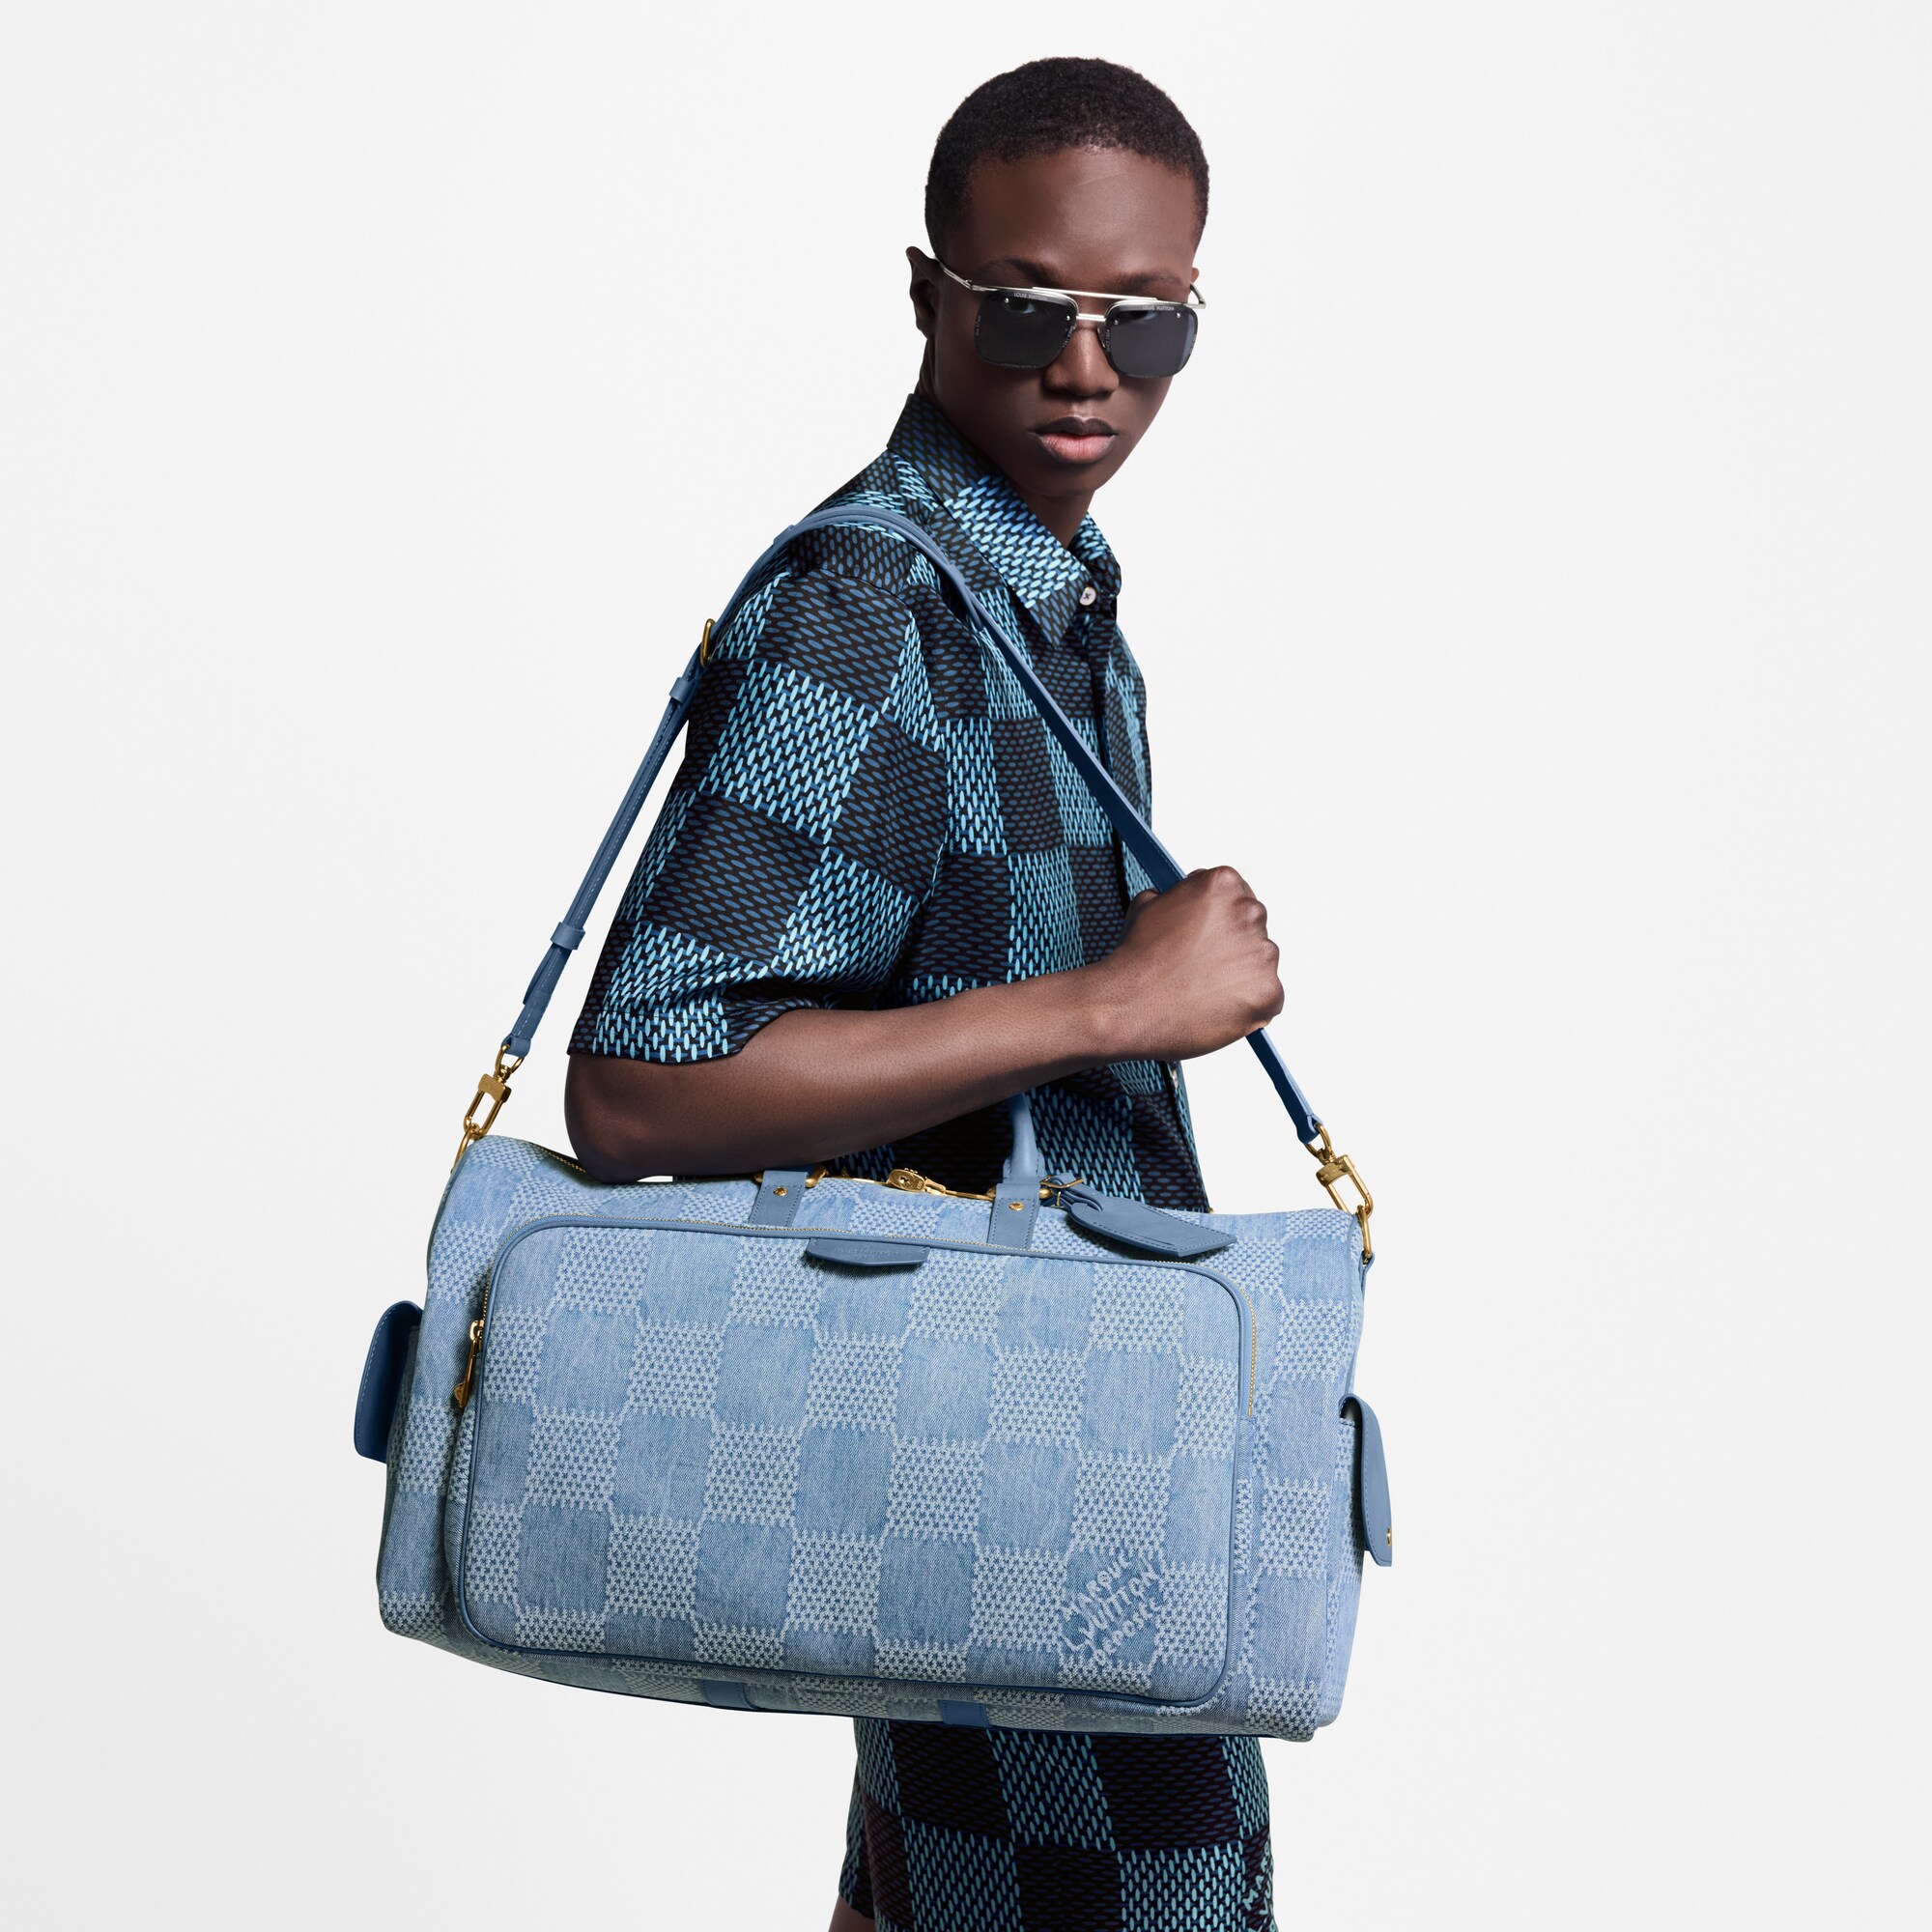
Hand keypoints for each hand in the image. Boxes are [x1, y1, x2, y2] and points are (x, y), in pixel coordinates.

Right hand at [1083, 867, 1283, 1062]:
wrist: (1127, 1005)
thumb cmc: (1135, 961)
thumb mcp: (1147, 906)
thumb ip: (1178, 897)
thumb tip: (1185, 902)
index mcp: (1224, 884)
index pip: (1236, 896)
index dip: (1218, 921)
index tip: (1204, 937)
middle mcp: (1250, 912)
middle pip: (1253, 927)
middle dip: (1232, 946)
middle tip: (1200, 967)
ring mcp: (1263, 954)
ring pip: (1260, 963)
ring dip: (1240, 975)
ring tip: (1202, 990)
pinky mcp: (1269, 992)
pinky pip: (1267, 997)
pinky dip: (1247, 1005)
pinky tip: (1215, 1007)